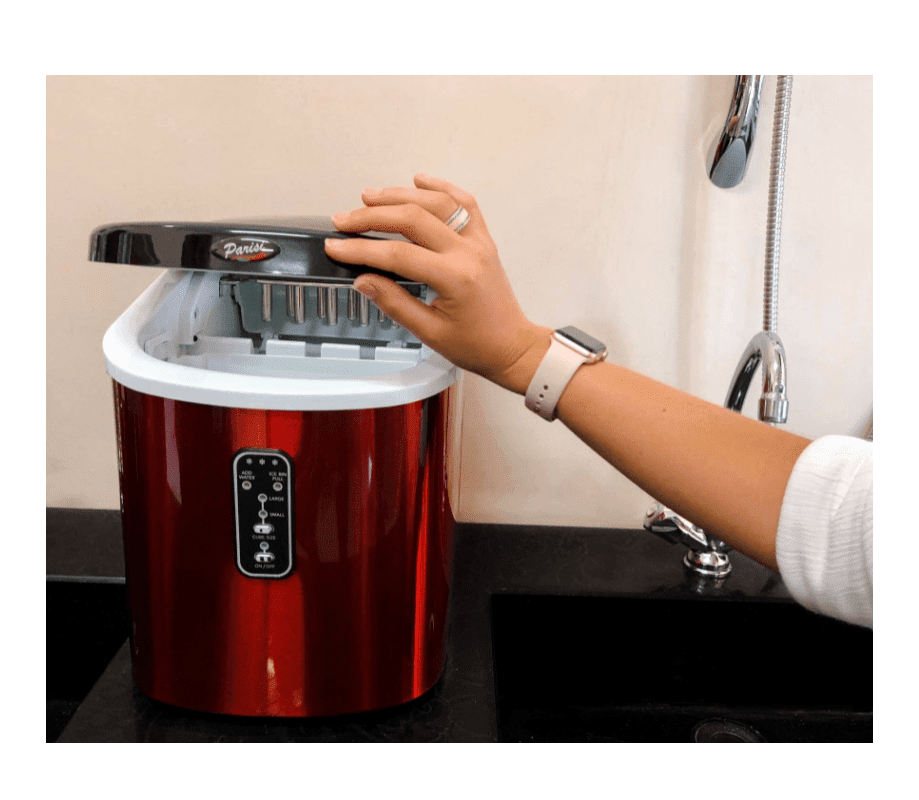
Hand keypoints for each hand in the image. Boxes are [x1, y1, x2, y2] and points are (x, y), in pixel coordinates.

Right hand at [324, 173, 549, 393]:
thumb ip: (394, 303)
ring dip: (401, 195)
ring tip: (370, 197)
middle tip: (345, 220)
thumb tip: (363, 280)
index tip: (337, 246)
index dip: (361, 249)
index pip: (398, 254)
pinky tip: (420, 181)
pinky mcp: (484, 239)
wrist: (512, 346)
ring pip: (437, 203)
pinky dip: (441, 189)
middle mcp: (469, 253)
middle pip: (413, 219)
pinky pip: (464, 203)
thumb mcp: (430, 332)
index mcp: (455, 278)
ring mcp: (478, 242)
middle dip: (373, 216)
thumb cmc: (478, 344)